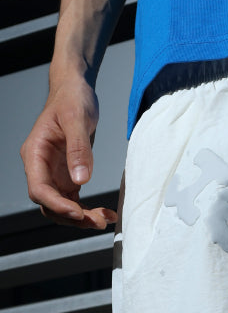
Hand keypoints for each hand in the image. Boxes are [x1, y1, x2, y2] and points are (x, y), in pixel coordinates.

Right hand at [20, 76, 117, 228]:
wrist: (75, 90)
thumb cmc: (72, 99)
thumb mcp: (77, 119)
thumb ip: (78, 149)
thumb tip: (81, 179)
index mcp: (35, 154)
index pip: (39, 189)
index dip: (57, 205)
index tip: (78, 213)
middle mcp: (41, 167)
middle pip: (50, 204)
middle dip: (73, 217)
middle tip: (99, 222)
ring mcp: (54, 174)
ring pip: (62, 206)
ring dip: (82, 217)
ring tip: (106, 219)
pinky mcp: (68, 175)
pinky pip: (75, 200)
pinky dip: (89, 210)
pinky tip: (106, 213)